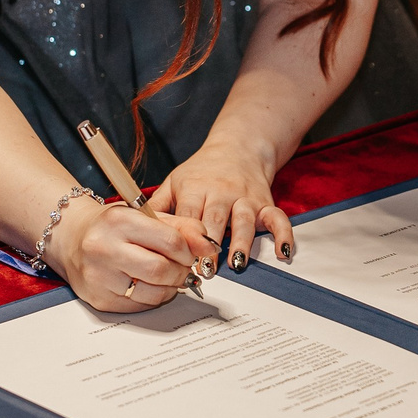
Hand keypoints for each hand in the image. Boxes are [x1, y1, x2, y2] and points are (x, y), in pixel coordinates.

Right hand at [53, 196, 217, 313]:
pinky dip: (152, 298)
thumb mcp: (147, 216)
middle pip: (161, 270)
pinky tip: (148, 285)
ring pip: (153, 293)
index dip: (188, 251)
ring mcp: (98, 276)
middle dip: (181, 272)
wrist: (72, 237)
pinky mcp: (98, 299)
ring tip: (168, 277)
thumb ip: (183, 228)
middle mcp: (104, 248)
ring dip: (170, 288)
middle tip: (183, 269)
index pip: (170, 241)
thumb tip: (210, 247)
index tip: (189, 254)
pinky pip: (139, 306)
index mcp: (119, 221)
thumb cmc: (114, 226)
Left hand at [151, 135, 295, 270]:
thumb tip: (133, 229)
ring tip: (237, 264)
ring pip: (245, 220)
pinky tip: (282, 252)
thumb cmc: (201, 172)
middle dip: (211, 245)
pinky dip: (283, 234)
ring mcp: (246, 198)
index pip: (188, 215)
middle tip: (206, 270)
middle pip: (215, 219)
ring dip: (242, 242)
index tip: (180, 260)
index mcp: (195, 188)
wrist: (238, 148)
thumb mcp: (174, 182)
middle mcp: (222, 192)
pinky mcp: (266, 203)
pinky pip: (278, 218)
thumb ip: (157, 207)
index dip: (185, 237)